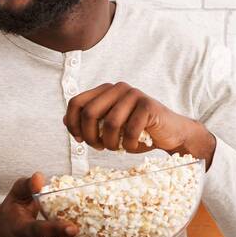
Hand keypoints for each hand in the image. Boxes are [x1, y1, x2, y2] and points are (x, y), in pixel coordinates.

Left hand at [63, 81, 204, 154]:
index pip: (76, 103)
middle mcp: (118, 88)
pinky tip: (133, 146)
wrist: (169, 133)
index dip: (73, 124)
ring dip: (111, 143)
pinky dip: (129, 145)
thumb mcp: (109, 126)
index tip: (79, 139)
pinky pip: (129, 131)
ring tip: (117, 148)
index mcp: (105, 90)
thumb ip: (89, 121)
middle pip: (89, 113)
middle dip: (90, 136)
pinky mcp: (148, 105)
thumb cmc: (137, 130)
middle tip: (99, 148)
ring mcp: (134, 94)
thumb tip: (66, 120)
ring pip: (110, 124)